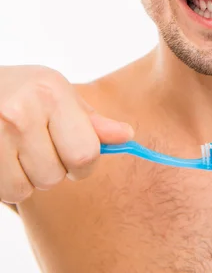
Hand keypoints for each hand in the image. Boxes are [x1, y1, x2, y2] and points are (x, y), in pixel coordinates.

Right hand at [0, 65, 133, 204]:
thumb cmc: (21, 91)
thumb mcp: (57, 93)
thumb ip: (90, 120)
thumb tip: (126, 136)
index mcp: (52, 93)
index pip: (85, 153)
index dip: (84, 164)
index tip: (75, 157)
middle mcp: (24, 112)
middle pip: (56, 175)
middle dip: (54, 168)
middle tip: (41, 146)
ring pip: (31, 187)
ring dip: (30, 176)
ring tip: (20, 149)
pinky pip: (10, 192)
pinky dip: (10, 183)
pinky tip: (7, 157)